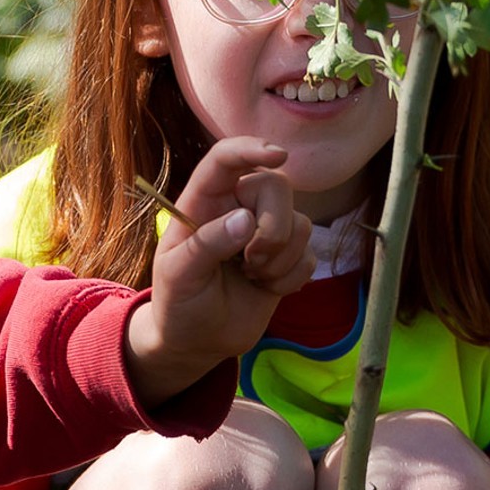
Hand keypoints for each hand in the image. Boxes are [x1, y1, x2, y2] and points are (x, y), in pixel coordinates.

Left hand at [125, 137, 314, 407]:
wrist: (197, 341)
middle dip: (273, 228)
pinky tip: (265, 288)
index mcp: (204, 201)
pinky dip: (291, 278)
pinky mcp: (287, 257)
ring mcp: (266, 231)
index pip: (225, 159)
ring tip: (251, 277)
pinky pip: (310, 254)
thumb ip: (207, 245)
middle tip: (251, 260)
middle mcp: (238, 207)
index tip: (277, 155)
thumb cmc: (179, 303)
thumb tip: (245, 219)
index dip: (251, 149)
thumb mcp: (178, 276)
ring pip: (301, 222)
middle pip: (277, 187)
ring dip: (280, 260)